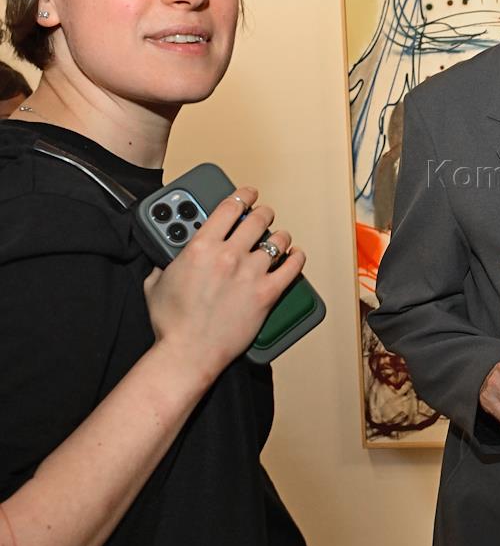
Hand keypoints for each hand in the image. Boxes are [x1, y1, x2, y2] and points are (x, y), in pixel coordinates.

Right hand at [143, 187, 305, 381]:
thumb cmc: (171, 322)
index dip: (243, 195)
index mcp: (201, 247)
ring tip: (278, 238)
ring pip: (278, 240)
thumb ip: (166, 264)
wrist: (188, 351)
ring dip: (279, 236)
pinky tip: (295, 255)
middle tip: (263, 215)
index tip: (248, 194)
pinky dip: (296, 258)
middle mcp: (229, 255)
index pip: (229, 208)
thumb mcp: (156, 283)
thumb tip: (167, 259)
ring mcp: (251, 273)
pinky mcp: (267, 293)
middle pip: (258, 219)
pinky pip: (292, 267)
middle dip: (263, 213)